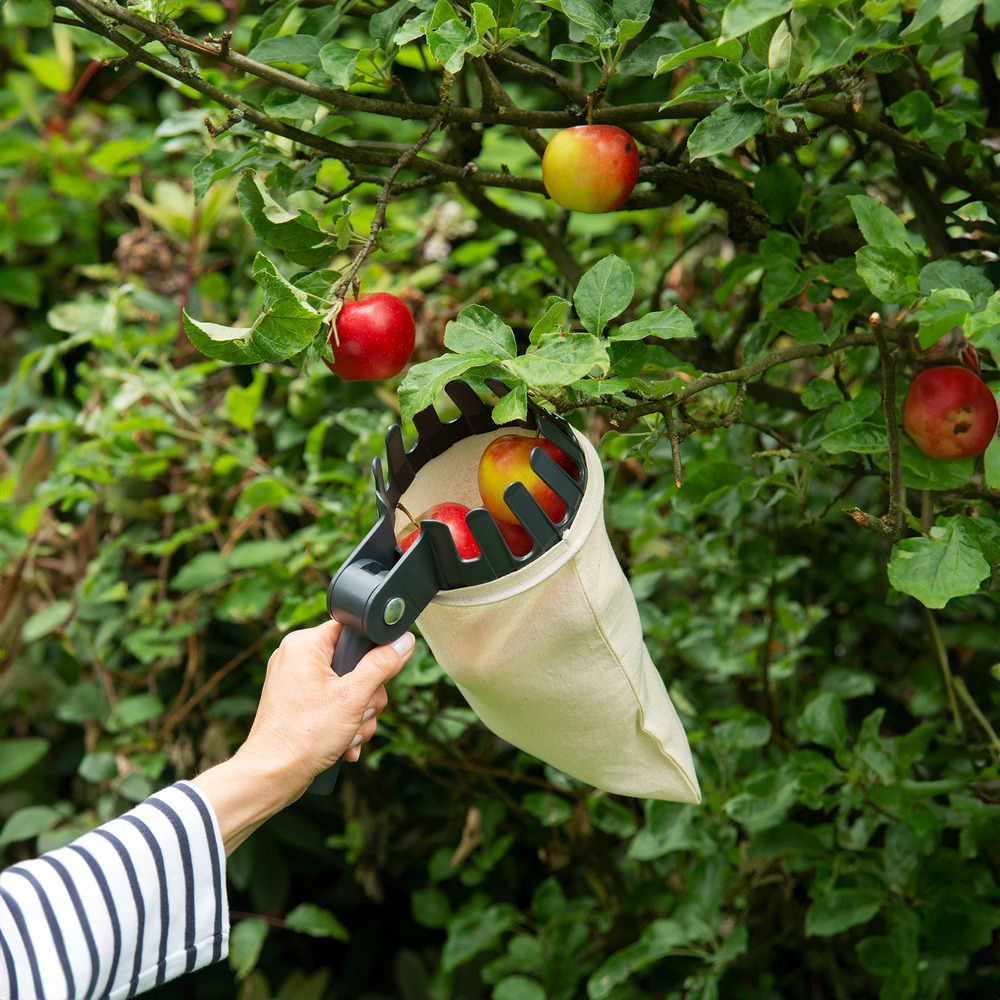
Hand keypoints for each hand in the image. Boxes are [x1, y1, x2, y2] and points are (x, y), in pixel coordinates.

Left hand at [191, 620, 414, 853]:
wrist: (273, 776)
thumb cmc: (303, 736)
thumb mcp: (353, 697)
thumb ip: (382, 665)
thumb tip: (403, 641)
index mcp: (304, 644)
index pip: (352, 629)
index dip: (372, 651)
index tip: (379, 674)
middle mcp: (296, 657)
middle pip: (355, 662)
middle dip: (367, 695)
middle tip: (359, 712)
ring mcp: (296, 681)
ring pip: (349, 687)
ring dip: (359, 714)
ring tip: (349, 733)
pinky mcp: (298, 703)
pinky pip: (334, 702)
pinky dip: (344, 722)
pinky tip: (344, 742)